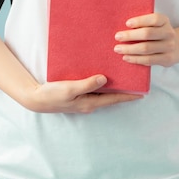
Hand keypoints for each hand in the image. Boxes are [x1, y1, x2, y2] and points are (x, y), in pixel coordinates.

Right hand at [26, 75, 142, 113]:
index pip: (114, 99)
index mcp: (90, 103)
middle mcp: (90, 102)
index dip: (128, 95)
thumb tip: (105, 79)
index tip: (142, 92)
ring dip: (114, 86)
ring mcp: (84, 99)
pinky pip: (95, 89)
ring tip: (125, 77)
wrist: (36, 98)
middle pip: (112, 96)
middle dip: (124, 90)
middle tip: (137, 82)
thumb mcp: (70, 89)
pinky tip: (105, 75)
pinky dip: (103, 83)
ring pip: (104, 93)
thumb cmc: (53, 94)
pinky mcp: (78, 94)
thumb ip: (87, 84)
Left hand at [114, 13, 178, 67]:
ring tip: (118, 49)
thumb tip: (124, 28)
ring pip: (146, 48)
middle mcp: (169, 33)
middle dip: (130, 36)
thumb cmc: (159, 33)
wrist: (178, 47)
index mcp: (165, 21)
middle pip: (147, 34)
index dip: (140, 21)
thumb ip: (144, 24)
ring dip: (129, 49)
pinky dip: (135, 59)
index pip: (153, 19)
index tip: (127, 23)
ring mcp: (169, 47)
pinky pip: (148, 60)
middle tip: (117, 37)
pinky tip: (126, 57)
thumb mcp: (156, 25)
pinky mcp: (167, 59)